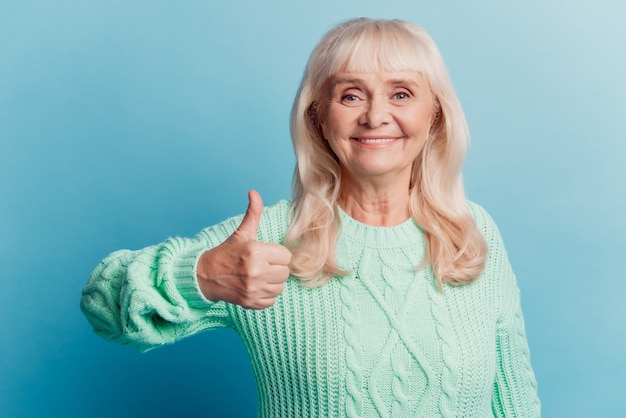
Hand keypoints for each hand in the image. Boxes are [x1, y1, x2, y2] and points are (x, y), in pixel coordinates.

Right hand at [197, 190, 291, 308]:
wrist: (205, 275)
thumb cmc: (227, 252)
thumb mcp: (241, 233)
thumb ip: (253, 213)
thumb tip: (254, 192)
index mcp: (256, 252)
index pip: (286, 256)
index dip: (277, 254)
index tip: (266, 254)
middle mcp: (256, 271)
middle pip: (285, 273)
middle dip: (276, 268)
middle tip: (262, 265)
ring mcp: (253, 289)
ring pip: (280, 287)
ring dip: (272, 282)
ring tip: (259, 275)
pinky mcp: (251, 302)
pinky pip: (272, 300)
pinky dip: (266, 295)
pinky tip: (255, 286)